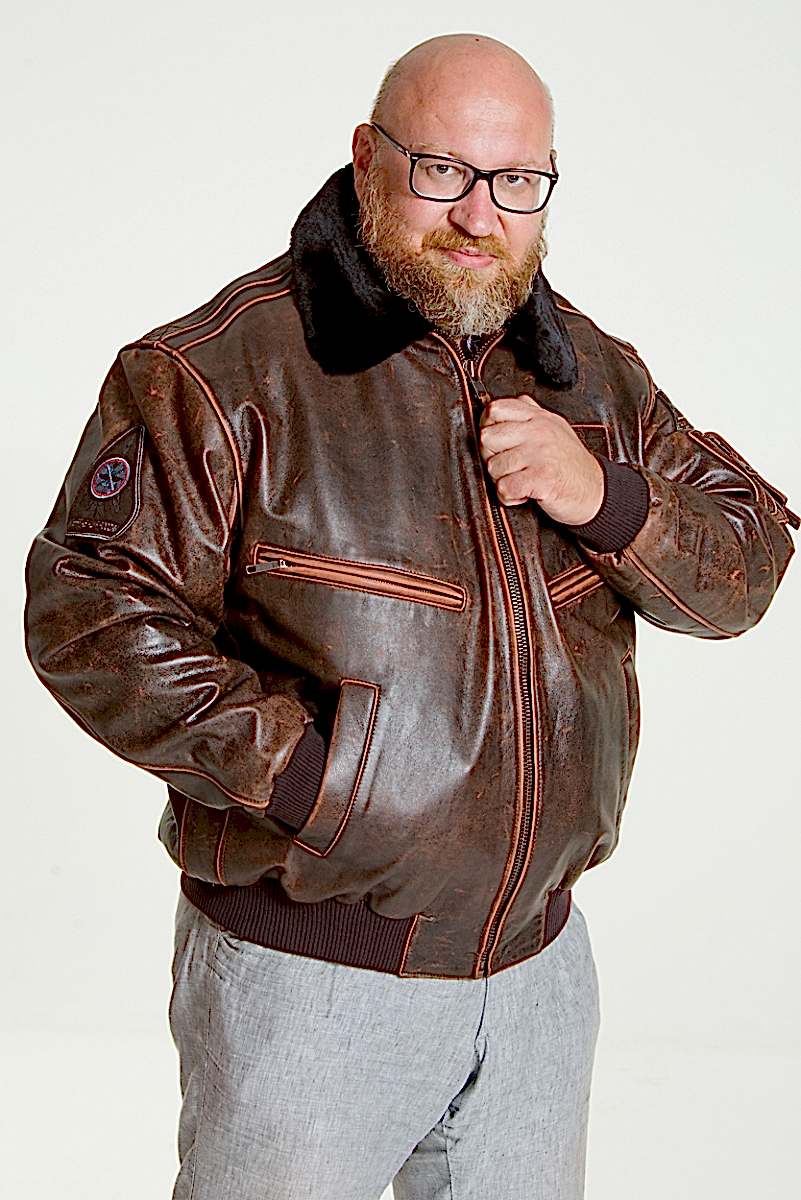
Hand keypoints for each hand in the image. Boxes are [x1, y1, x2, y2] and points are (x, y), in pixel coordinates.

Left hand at [477, 393, 604, 523]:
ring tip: (521, 479)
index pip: (495, 410)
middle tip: (509, 465)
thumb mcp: (555, 427)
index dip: (488, 427)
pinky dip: (510, 497)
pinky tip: (523, 493)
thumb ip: (532, 413)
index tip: (498, 442)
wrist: (595, 491)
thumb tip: (512, 402)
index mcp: (538, 418)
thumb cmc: (572, 463)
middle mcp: (538, 432)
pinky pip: (505, 487)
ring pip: (493, 466)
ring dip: (502, 480)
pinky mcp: (541, 478)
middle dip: (492, 456)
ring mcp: (540, 453)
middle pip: (487, 438)